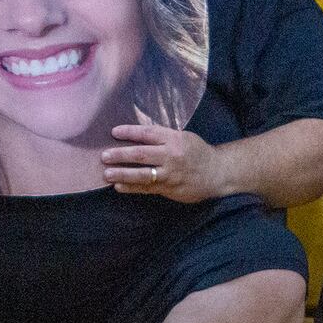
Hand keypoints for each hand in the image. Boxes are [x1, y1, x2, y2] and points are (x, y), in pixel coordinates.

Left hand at [102, 124, 230, 201]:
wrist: (218, 173)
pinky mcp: (170, 189)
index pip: (148, 133)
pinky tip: (119, 187)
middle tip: (104, 156)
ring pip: (143, 175)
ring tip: (107, 174)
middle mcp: (172, 156)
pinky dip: (132, 188)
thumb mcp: (184, 137)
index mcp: (175, 139)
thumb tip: (136, 135)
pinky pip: (147, 189)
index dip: (130, 132)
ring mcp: (171, 174)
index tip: (114, 132)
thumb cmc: (197, 152)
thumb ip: (163, 137)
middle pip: (142, 154)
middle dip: (121, 155)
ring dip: (123, 175)